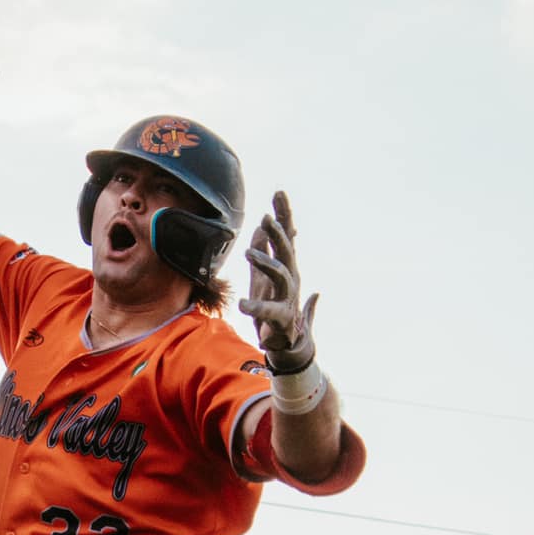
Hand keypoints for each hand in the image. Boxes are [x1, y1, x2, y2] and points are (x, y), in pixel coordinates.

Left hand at [239, 190, 317, 373]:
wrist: (286, 342)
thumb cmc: (274, 304)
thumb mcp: (264, 274)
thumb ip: (265, 249)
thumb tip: (264, 224)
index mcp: (285, 266)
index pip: (286, 236)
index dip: (283, 215)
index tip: (278, 193)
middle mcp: (291, 279)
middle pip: (287, 251)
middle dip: (278, 233)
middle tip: (266, 218)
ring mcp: (288, 297)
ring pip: (282, 275)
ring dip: (266, 262)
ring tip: (247, 253)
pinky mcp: (282, 318)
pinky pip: (270, 310)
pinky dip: (256, 307)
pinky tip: (242, 304)